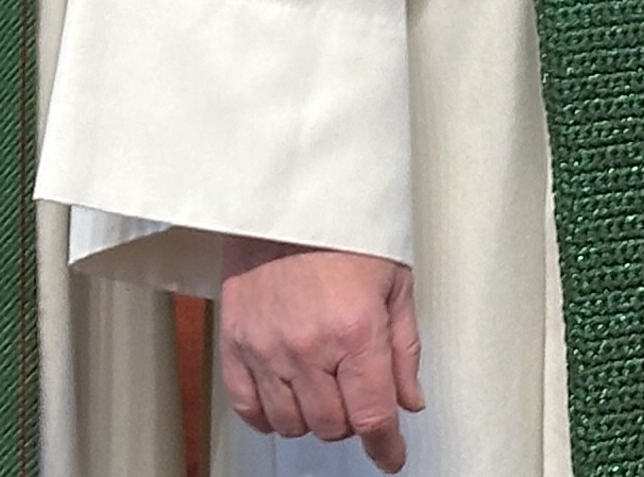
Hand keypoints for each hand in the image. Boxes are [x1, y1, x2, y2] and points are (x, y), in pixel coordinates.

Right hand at [216, 237, 424, 470]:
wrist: (288, 193)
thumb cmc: (345, 226)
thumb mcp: (395, 280)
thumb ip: (404, 348)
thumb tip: (408, 401)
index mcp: (356, 329)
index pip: (372, 416)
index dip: (385, 447)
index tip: (390, 457)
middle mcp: (308, 345)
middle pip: (331, 426)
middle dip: (351, 418)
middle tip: (357, 391)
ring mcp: (266, 347)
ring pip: (291, 423)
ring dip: (312, 417)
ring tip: (322, 386)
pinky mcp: (234, 342)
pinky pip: (247, 407)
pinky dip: (267, 415)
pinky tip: (284, 398)